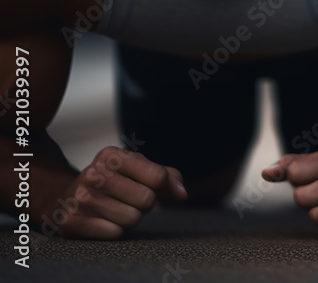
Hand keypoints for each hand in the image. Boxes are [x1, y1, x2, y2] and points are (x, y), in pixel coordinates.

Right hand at [42, 146, 186, 238]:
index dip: (162, 186)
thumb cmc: (112, 182)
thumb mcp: (136, 169)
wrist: (63, 197)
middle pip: (146, 200)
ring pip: (132, 218)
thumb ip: (166, 176)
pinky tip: (101, 220)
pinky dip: (114, 231)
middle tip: (129, 200)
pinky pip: (115, 233)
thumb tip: (182, 194)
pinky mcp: (73, 221)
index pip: (158, 176)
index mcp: (112, 155)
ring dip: (129, 218)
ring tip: (114, 209)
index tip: (153, 186)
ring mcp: (81, 197)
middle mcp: (94, 173)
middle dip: (144, 204)